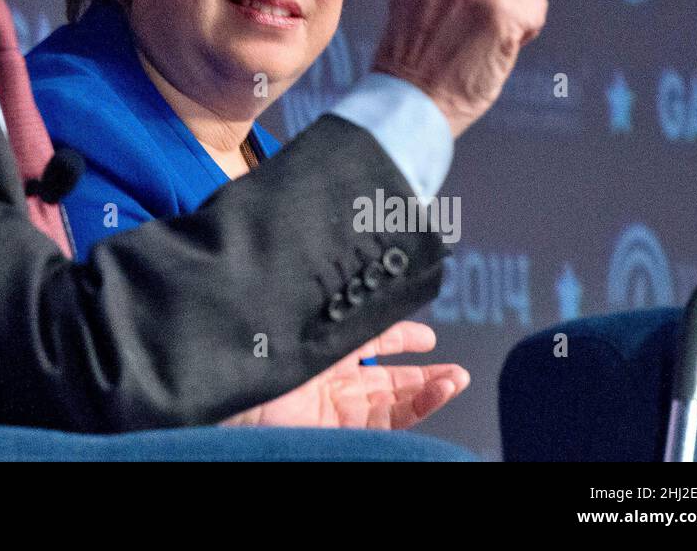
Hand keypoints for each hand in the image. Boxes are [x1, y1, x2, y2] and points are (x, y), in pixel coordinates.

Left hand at [221, 321, 468, 428]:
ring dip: (430, 389)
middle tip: (456, 371)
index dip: (398, 338)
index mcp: (320, 341)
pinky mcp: (342, 426)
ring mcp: (337, 402)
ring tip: (457, 379)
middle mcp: (330, 374)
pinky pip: (390, 419)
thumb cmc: (266, 335)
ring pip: (394, 399)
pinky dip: (420, 406)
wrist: (238, 381)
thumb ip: (344, 301)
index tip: (426, 337)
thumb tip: (372, 270)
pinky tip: (440, 392)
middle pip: (385, 377)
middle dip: (422, 372)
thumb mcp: (313, 311)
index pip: (368, 341)